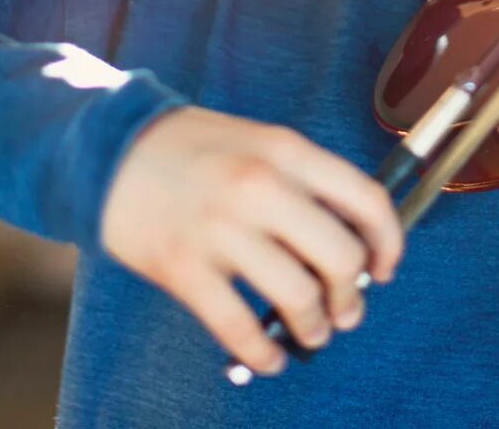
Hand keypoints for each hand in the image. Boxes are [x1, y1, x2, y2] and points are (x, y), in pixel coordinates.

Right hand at [100, 106, 402, 377]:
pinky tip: (268, 357)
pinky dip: (263, 353)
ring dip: (315, 327)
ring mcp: (221, 229)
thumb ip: (304, 180)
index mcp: (286, 150)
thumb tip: (350, 238)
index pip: (365, 199)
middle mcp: (260, 186)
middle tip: (347, 309)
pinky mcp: (184, 268)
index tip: (384, 267)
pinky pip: (240, 328)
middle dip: (351, 294)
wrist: (110, 150)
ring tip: (313, 333)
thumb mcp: (260, 141)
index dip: (388, 241)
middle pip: (339, 256)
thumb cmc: (192, 148)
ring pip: (298, 296)